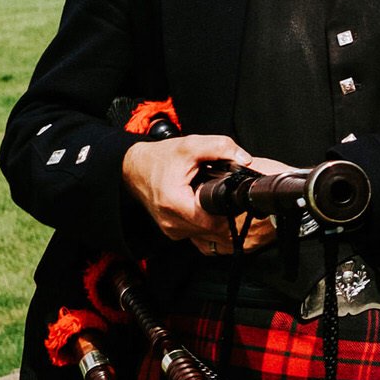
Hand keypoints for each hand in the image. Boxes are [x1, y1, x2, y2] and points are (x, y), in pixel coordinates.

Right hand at [122, 136, 277, 254]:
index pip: (215, 221)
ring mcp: (171, 230)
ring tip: (217, 200)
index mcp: (175, 203)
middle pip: (212, 229)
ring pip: (206, 234)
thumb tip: (244, 159)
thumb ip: (220, 147)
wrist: (135, 169)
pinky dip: (205, 221)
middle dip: (225, 214)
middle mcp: (172, 223)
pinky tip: (206, 207)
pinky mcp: (172, 232)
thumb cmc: (160, 158)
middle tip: (229, 196)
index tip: (235, 197)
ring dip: (215, 219)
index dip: (230, 210)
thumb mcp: (191, 145)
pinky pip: (197, 232)